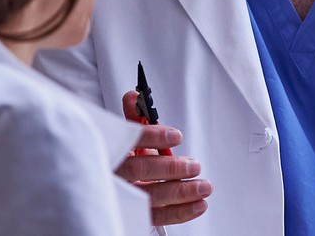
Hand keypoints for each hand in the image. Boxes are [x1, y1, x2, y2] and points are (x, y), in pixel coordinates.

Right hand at [118, 90, 212, 225]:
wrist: (111, 182)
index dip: (152, 137)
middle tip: (194, 165)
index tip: (176, 135)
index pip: (128, 140)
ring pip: (151, 197)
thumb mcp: (127, 134)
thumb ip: (134, 115)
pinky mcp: (138, 215)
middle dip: (170, 168)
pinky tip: (199, 205)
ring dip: (181, 192)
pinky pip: (159, 218)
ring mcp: (126, 197)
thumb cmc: (124, 153)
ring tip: (203, 186)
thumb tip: (134, 96)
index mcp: (112, 148)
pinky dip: (181, 213)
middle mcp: (116, 174)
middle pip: (140, 171)